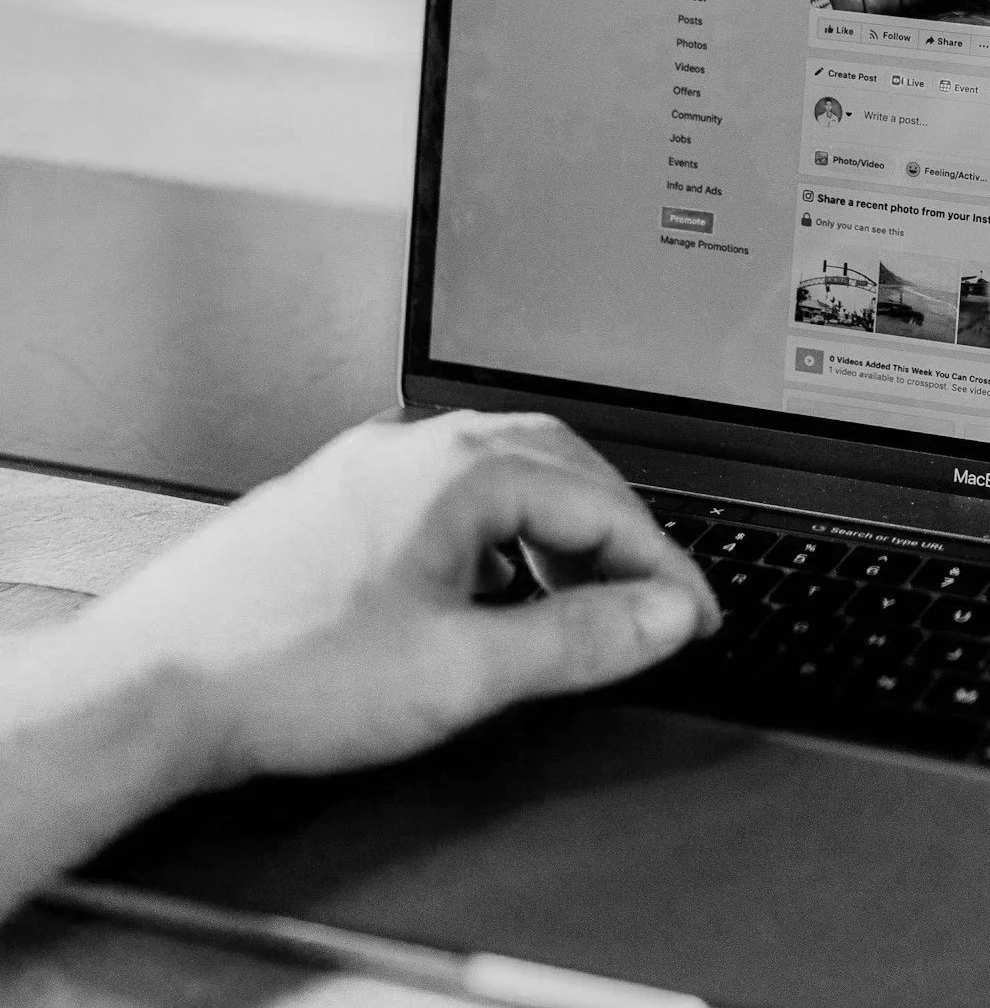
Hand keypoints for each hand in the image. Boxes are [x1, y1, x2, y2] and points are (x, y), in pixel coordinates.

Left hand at [75, 411, 718, 790]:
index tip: (694, 617)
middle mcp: (413, 448)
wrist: (148, 690)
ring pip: (501, 475)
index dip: (663, 568)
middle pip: (560, 466)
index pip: (603, 502)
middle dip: (619, 533)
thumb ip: (582, 639)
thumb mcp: (465, 672)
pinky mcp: (332, 502)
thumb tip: (664, 615)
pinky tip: (487, 596)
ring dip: (556, 532)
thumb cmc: (282, 674)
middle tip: (653, 599)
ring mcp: (367, 468)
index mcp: (458, 470)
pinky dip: (497, 537)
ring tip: (578, 603)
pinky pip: (446, 496)